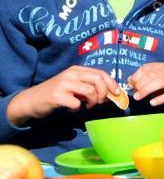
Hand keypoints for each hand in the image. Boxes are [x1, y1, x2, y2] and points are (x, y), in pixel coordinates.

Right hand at [6, 66, 120, 125]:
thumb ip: (89, 87)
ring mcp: (63, 84)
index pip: (100, 73)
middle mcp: (71, 74)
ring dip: (92, 102)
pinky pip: (76, 103)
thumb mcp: (73, 86)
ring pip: (89, 91)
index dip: (112, 83)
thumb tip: (110, 94)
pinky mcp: (56, 96)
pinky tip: (71, 109)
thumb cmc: (56, 94)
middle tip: (100, 102)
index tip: (117, 93)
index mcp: (76, 70)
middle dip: (104, 92)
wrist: (30, 100)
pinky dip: (77, 108)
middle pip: (98, 79)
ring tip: (86, 106)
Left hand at [127, 63, 163, 110]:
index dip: (136, 76)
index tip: (130, 86)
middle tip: (135, 94)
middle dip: (140, 84)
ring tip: (138, 98)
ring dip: (146, 90)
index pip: (146, 68)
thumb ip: (142, 80)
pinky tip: (152, 103)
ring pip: (160, 82)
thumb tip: (129, 81)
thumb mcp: (154, 81)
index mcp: (161, 67)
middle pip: (151, 75)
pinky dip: (160, 98)